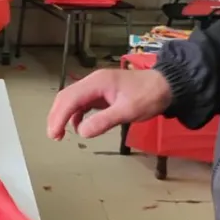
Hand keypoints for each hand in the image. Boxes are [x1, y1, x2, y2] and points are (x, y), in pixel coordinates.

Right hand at [47, 69, 172, 139]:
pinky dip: (75, 114)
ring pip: (72, 100)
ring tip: (60, 134)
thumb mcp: (128, 111)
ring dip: (63, 115)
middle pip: (66, 97)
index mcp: (97, 83)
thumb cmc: (149, 96)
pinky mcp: (101, 93)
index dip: (58, 117)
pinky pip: (82, 103)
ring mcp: (96, 87)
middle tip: (54, 136)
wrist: (166, 85)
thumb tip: (81, 132)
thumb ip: (104, 121)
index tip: (54, 134)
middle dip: (56, 116)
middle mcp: (93, 82)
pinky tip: (78, 126)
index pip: (70, 99)